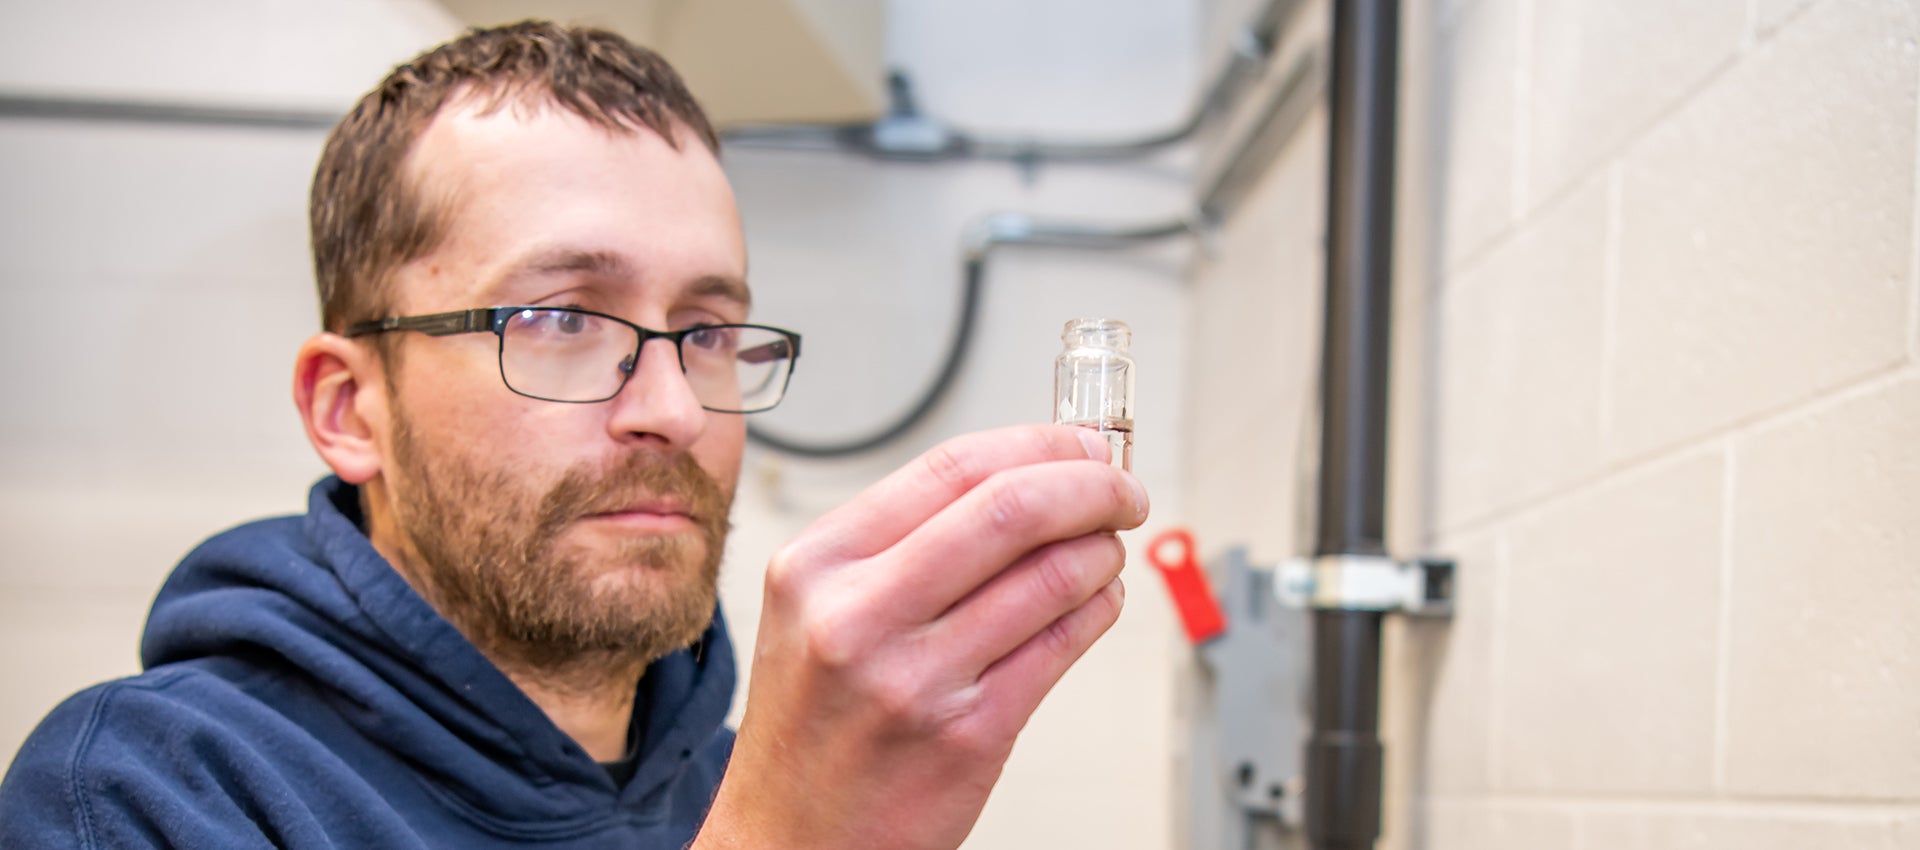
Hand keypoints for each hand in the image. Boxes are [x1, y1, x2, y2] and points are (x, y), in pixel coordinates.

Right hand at [694, 424, 1148, 849]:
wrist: (792, 841)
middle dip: (1092, 486)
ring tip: (1105, 550)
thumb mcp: (816, 611)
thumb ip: (903, 543)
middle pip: (1011, 509)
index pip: (952, 467)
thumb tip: (1021, 476)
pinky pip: (1063, 645)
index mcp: (817, 565)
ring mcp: (916, 677)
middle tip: (1122, 488)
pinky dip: (1099, 609)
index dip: (1039, 444)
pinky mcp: (970, 734)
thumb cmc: (814, 725)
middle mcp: (858, 614)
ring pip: (1052, 576)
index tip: (1082, 444)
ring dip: (1102, 551)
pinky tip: (1097, 602)